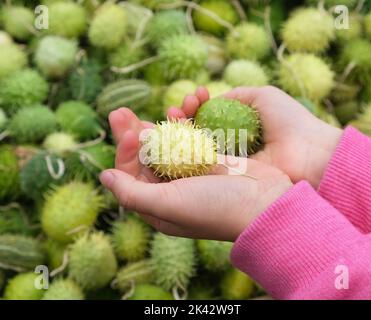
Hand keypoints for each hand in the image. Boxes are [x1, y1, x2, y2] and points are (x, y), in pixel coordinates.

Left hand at [101, 108, 291, 240]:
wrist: (266, 204)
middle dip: (132, 134)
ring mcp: (192, 175)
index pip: (130, 175)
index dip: (124, 151)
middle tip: (119, 111)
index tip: (128, 130)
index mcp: (157, 206)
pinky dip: (181, 127)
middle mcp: (171, 191)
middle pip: (144, 159)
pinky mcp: (211, 161)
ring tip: (143, 111)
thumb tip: (104, 177)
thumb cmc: (216, 208)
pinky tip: (175, 113)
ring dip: (156, 127)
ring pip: (166, 147)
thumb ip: (132, 193)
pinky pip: (189, 140)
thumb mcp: (168, 205)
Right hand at [168, 86, 342, 187]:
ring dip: (182, 130)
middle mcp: (232, 141)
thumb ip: (237, 95)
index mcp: (240, 122)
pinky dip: (189, 150)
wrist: (308, 154)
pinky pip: (204, 161)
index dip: (197, 104)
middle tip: (177, 109)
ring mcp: (229, 159)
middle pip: (199, 128)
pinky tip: (179, 137)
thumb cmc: (290, 121)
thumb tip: (214, 98)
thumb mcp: (263, 95)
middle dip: (185, 116)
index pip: (210, 112)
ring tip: (174, 116)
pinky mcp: (228, 175)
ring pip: (197, 144)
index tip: (193, 97)